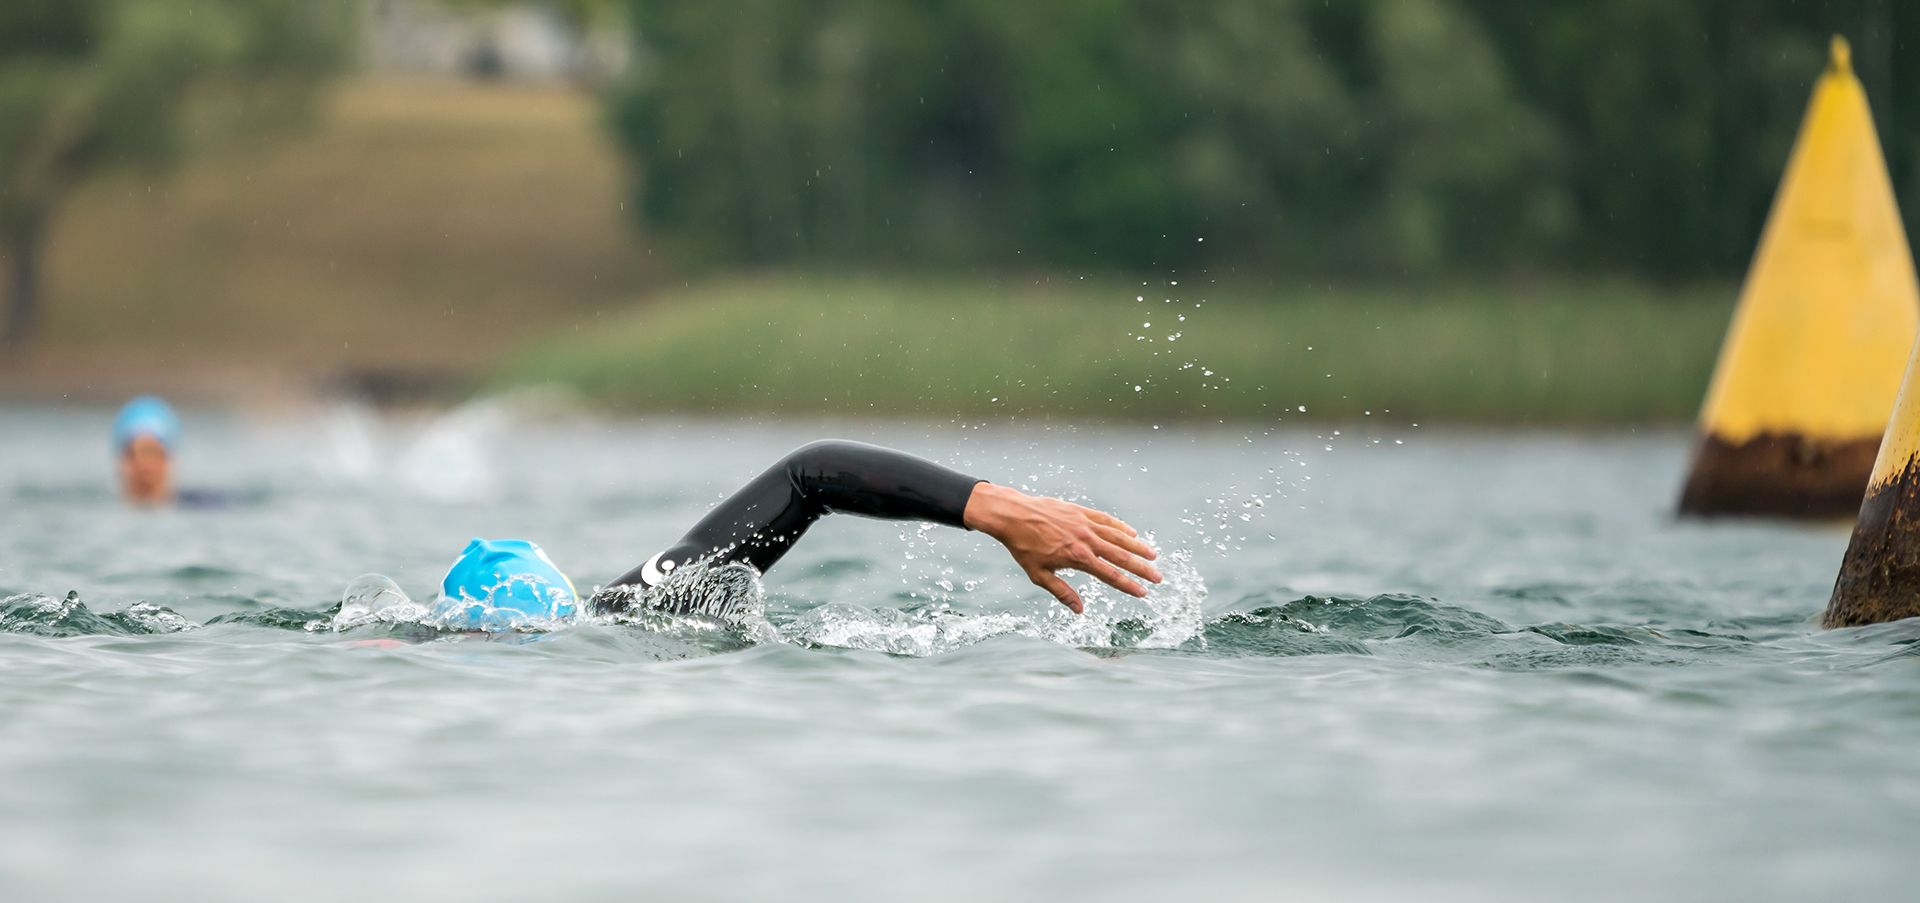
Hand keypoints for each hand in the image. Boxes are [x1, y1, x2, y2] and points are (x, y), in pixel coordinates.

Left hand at [962, 482, 1161, 612]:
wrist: (1013, 515)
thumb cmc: (1023, 547)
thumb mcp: (1039, 575)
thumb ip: (1062, 592)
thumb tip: (1080, 610)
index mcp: (1077, 558)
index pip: (1110, 575)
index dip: (1128, 585)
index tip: (1143, 592)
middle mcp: (1086, 540)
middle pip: (1121, 556)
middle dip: (1141, 568)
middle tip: (1158, 577)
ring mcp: (1085, 523)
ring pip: (1118, 536)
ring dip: (1137, 546)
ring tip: (1153, 555)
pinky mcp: (1081, 512)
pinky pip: (1106, 520)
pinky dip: (1120, 526)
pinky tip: (1132, 532)